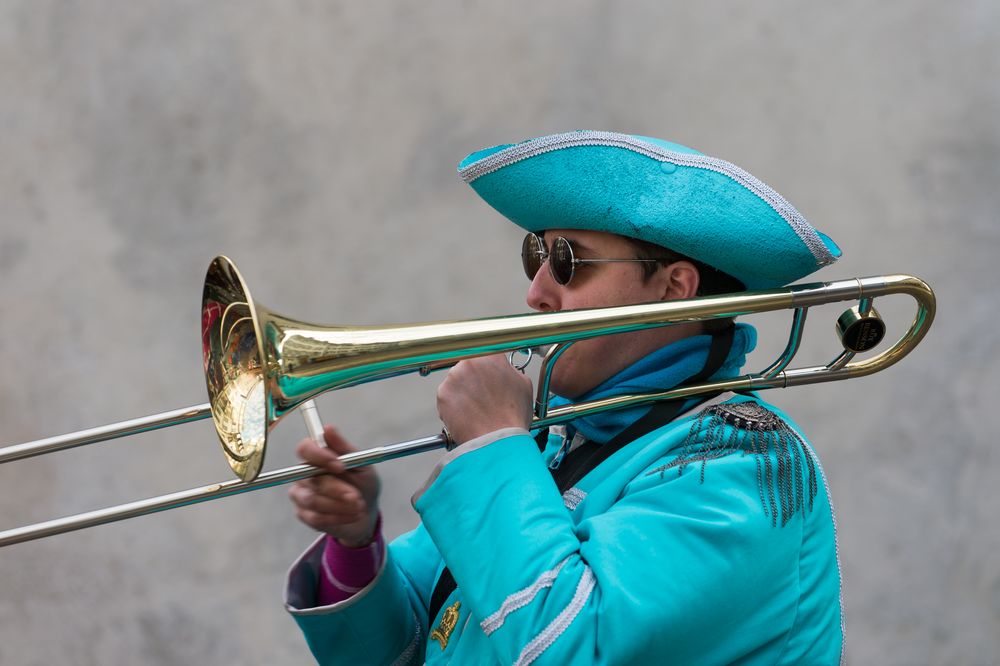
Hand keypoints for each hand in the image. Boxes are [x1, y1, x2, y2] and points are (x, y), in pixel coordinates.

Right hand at [288, 426, 380, 546]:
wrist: (366, 511)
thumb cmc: (362, 483)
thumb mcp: (361, 464)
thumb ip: (344, 448)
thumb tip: (328, 429)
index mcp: (317, 456)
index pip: (305, 449)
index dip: (320, 457)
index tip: (341, 466)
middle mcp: (304, 473)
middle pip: (310, 478)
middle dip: (337, 489)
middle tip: (356, 497)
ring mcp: (301, 494)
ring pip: (312, 500)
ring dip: (339, 505)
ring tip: (358, 506)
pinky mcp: (303, 514)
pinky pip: (316, 517)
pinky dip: (338, 517)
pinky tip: (352, 515)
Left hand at [436, 354, 534, 444]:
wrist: (497, 440)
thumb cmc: (511, 418)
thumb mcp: (523, 386)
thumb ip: (510, 371)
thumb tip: (504, 370)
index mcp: (491, 356)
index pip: (484, 354)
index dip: (485, 368)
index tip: (485, 375)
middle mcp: (470, 362)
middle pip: (467, 367)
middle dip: (472, 380)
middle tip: (481, 397)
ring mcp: (454, 377)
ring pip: (455, 381)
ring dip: (462, 393)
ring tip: (474, 410)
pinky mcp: (443, 394)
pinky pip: (446, 397)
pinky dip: (452, 406)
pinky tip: (465, 415)